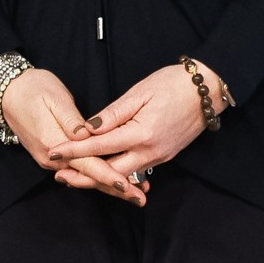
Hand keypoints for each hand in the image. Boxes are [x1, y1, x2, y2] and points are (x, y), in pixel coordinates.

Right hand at [1, 66, 148, 207]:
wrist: (8, 92)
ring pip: (85, 175)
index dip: (110, 176)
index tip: (130, 186)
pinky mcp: (53, 156)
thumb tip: (88, 136)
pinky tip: (115, 178)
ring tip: (135, 191)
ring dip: (109, 184)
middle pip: (89, 177)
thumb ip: (72, 121)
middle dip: (116, 189)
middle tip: (142, 198)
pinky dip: (97, 175)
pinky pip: (79, 169)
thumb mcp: (55, 99)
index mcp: (54, 143)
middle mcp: (52, 158)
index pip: (88, 165)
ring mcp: (51, 159)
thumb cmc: (33, 89)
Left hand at [56, 59, 232, 203]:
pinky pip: (136, 170)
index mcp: (141, 133)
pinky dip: (117, 173)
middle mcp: (150, 151)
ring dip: (100, 178)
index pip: (100, 146)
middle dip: (84, 176)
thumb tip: (87, 128)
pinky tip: (103, 171)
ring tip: (75, 176)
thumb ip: (112, 114)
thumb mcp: (139, 92)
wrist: (208, 91)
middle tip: (59, 175)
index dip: (74, 151)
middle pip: (110, 172)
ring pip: (123, 174)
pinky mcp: (164, 156)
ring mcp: (159, 156)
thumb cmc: (174, 84)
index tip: (54, 152)